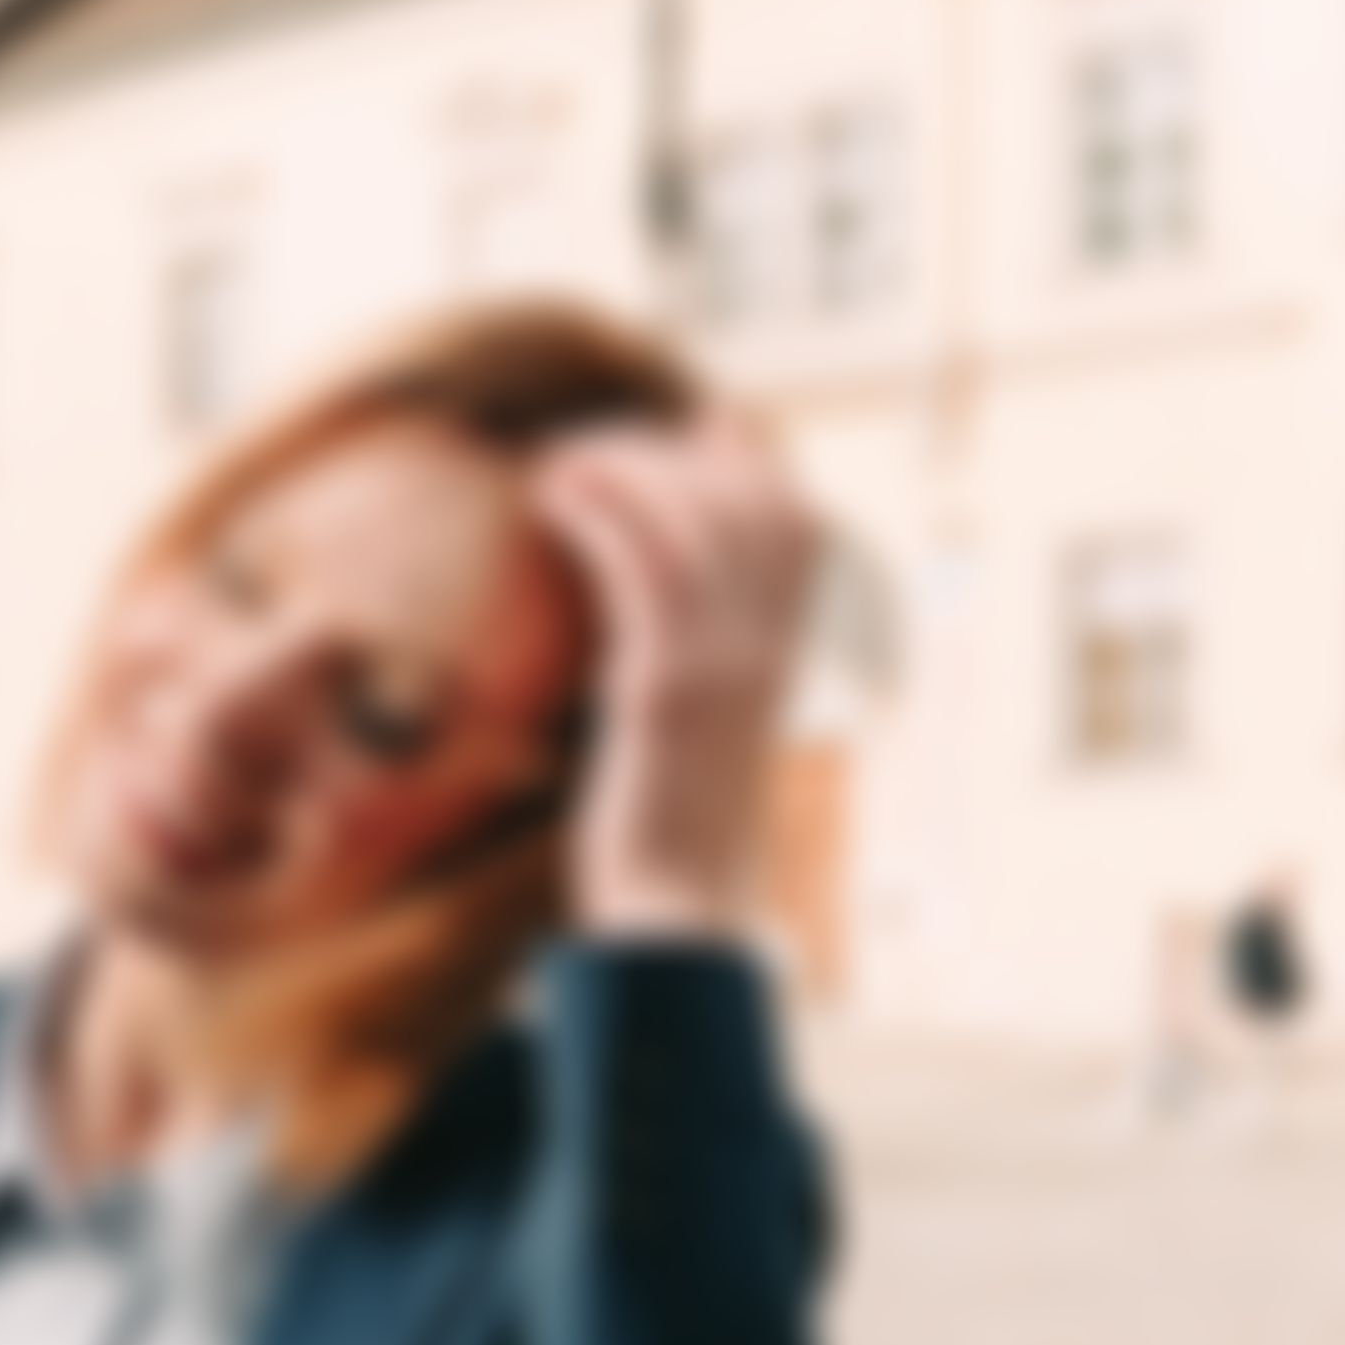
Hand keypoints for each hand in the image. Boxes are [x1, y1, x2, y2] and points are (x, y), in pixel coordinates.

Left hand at [530, 412, 824, 944]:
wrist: (672, 918)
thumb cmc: (667, 837)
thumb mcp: (694, 738)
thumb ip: (687, 671)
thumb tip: (646, 635)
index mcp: (782, 656)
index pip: (794, 521)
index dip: (749, 459)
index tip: (691, 426)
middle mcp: (767, 649)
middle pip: (740, 498)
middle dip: (661, 452)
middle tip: (584, 450)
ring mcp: (723, 666)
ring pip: (689, 518)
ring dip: (619, 468)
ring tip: (554, 464)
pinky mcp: (665, 690)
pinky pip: (638, 569)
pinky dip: (596, 515)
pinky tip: (550, 501)